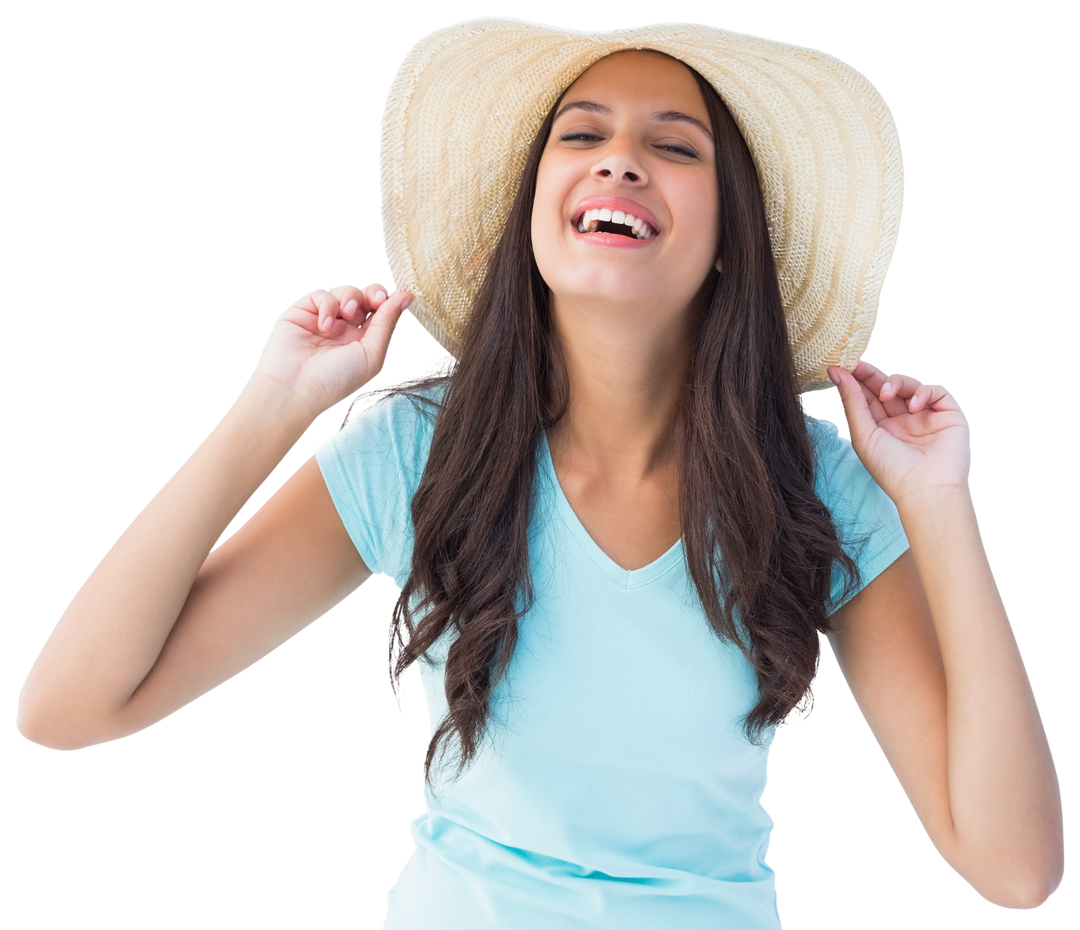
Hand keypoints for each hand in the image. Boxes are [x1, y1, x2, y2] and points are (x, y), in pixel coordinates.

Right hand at [250, 281, 412, 422]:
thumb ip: (388, 323)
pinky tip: (325, 325)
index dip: (388, 300)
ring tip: (347, 314)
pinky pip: (320, 292)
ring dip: (351, 297)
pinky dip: (327, 304)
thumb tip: (407, 295)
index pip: (383, 309)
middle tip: (373, 301)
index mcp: (367, 339)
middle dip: (373, 292)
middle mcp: (347, 327)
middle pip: (367, 293)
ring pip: (346, 288)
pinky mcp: (303, 310)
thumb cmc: (336, 380)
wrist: (295, 388)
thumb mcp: (372, 354)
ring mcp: (326, 317)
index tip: (392, 300)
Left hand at [829, 360, 972, 502]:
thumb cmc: (891, 470)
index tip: (840, 366)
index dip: (856, 380)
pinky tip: (914, 407)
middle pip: (886, 386)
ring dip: (896, 382)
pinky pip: (936, 390)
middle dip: (872, 374)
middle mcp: (903, 420)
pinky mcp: (948, 414)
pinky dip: (923, 392)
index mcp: (881, 427)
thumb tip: (836, 372)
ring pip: (910, 384)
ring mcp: (926, 416)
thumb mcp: (863, 435)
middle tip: (858, 364)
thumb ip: (852, 402)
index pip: (867, 397)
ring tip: (887, 394)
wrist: (927, 490)